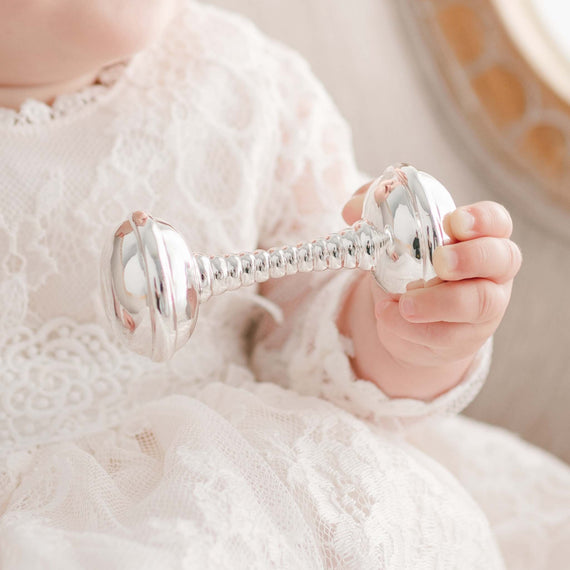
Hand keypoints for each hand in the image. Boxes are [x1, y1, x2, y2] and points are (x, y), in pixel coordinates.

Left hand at [339, 186, 521, 399]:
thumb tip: (351, 209)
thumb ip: (374, 213)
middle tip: (440, 261)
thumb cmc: (407, 266)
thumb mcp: (391, 236)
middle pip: (502, 259)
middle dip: (471, 258)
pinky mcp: (463, 339)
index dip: (483, 220)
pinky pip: (446, 336)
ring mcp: (483, 307)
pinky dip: (413, 329)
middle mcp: (490, 271)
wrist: (403, 319)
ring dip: (439, 302)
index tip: (453, 222)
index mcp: (478, 237)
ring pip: (480, 303)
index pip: (497, 221)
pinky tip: (387, 316)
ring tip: (404, 303)